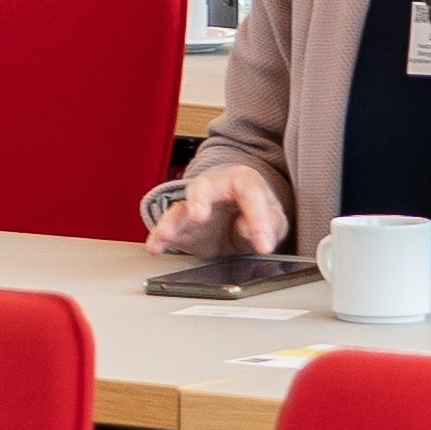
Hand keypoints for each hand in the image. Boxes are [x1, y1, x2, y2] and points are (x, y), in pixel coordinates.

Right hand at [151, 161, 289, 255]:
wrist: (235, 214)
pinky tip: (155, 247)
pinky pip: (167, 230)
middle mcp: (213, 188)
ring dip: (171, 222)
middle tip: (199, 216)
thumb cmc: (254, 211)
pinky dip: (159, 238)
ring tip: (167, 234)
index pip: (250, 194)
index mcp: (242, 181)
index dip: (257, 219)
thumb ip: (271, 224)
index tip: (263, 246)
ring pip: (179, 209)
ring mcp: (193, 207)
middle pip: (203, 187)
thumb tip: (249, 229)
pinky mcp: (182, 226)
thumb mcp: (275, 219)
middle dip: (199, 200)